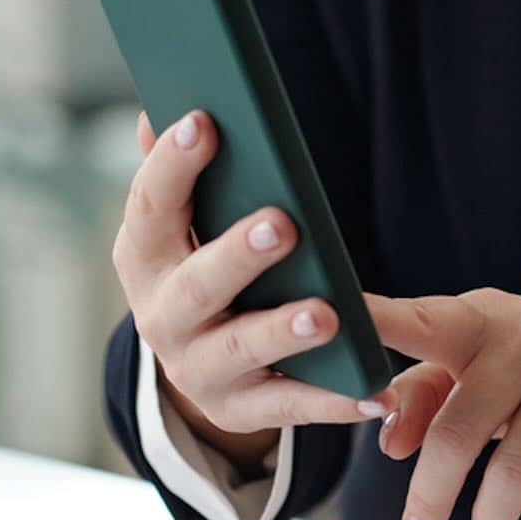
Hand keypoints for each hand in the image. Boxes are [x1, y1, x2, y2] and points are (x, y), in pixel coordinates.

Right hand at [112, 111, 381, 471]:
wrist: (200, 366)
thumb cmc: (202, 268)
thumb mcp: (182, 226)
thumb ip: (177, 176)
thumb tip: (155, 109)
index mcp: (143, 258)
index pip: (149, 207)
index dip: (172, 165)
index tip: (204, 122)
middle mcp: (161, 317)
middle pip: (198, 285)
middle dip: (238, 255)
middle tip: (283, 224)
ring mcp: (198, 368)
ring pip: (241, 349)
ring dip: (283, 331)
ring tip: (327, 314)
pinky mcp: (239, 410)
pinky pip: (289, 407)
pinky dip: (334, 402)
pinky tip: (377, 392)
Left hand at [361, 290, 520, 519]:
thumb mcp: (484, 359)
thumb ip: (425, 391)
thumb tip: (388, 441)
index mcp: (482, 320)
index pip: (420, 321)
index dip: (376, 323)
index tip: (330, 326)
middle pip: (459, 429)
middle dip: (432, 494)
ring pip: (516, 467)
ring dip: (493, 513)